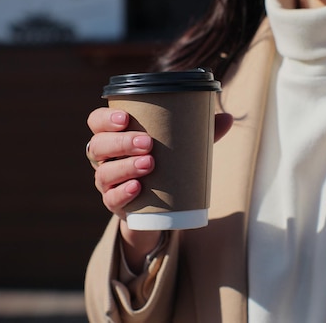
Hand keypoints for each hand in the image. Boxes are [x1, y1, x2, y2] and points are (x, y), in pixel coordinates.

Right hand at [87, 108, 232, 272]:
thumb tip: (229, 118)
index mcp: (114, 137)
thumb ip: (201, 133)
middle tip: (148, 143)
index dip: (105, 119)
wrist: (159, 208)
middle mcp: (104, 159)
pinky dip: (122, 193)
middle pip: (98, 146)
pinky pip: (111, 199)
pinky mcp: (115, 205)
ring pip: (104, 173)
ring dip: (125, 167)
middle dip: (121, 143)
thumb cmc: (166, 166)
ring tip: (150, 163)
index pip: (96, 123)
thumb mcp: (181, 148)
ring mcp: (107, 183)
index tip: (126, 118)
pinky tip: (137, 188)